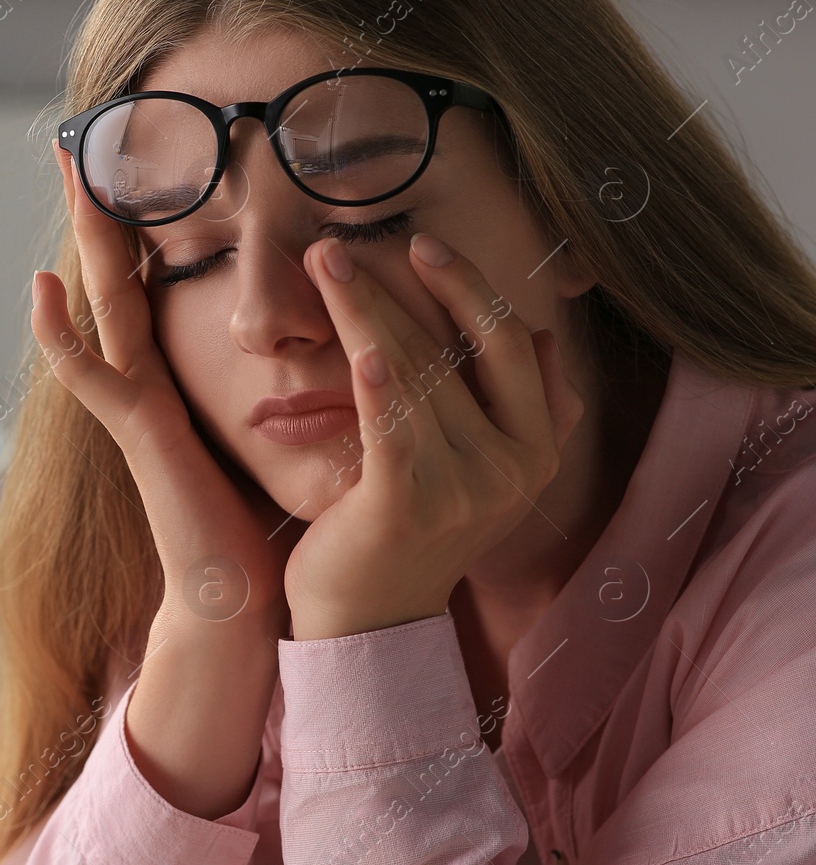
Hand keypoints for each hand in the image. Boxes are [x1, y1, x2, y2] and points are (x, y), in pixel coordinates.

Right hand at [31, 142, 300, 637]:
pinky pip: (93, 376)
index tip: (138, 170)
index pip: (155, 287)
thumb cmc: (255, 526)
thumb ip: (281, 389)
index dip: (144, 230)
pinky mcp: (138, 435)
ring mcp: (135, 407)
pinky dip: (61, 335)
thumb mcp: (270, 437)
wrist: (236, 599)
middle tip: (78, 145)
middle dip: (104, 213)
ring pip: (105, 306)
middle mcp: (148, 385)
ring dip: (84, 241)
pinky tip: (42, 289)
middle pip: (122, 279)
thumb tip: (331, 341)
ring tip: (71, 177)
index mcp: (177, 382)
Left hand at [282, 232, 584, 640]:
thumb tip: (542, 333)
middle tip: (347, 243)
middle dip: (407, 286)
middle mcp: (515, 466)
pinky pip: (394, 429)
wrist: (368, 621)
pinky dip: (378, 383)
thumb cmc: (408, 530)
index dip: (471, 289)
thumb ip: (514, 408)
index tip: (424, 247)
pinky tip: (361, 348)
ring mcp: (466, 488)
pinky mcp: (408, 506)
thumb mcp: (479, 469)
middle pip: (462, 348)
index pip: (513, 344)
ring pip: (416, 373)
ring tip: (323, 264)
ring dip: (365, 310)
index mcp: (538, 448)